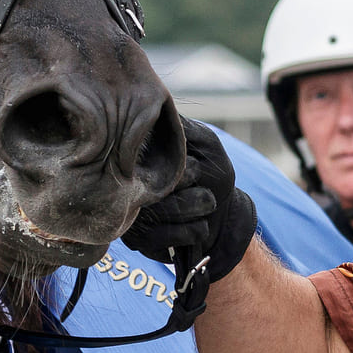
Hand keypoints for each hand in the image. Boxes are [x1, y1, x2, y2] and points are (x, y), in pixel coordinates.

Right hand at [122, 120, 257, 294]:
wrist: (224, 218)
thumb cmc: (214, 177)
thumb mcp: (205, 143)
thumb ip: (182, 129)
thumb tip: (155, 111)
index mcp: (140, 157)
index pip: (142, 155)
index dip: (176, 166)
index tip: (195, 167)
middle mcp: (127, 184)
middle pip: (149, 183)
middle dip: (187, 185)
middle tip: (200, 184)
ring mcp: (129, 213)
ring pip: (159, 211)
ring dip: (195, 208)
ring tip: (206, 203)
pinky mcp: (138, 241)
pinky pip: (164, 237)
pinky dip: (193, 230)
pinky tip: (200, 225)